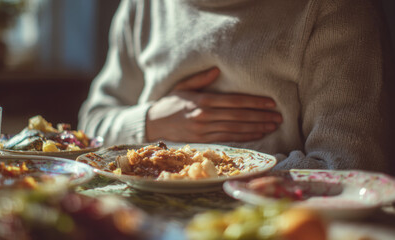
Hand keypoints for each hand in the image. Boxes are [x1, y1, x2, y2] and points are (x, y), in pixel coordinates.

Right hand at [145, 67, 282, 142]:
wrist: (153, 124)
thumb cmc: (170, 103)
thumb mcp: (183, 86)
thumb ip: (200, 79)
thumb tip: (217, 70)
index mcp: (202, 101)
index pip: (234, 102)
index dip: (254, 102)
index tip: (270, 103)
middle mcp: (205, 117)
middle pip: (238, 117)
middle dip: (260, 117)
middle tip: (278, 117)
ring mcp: (205, 131)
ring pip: (236, 130)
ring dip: (256, 128)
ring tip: (272, 126)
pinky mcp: (203, 141)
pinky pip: (228, 139)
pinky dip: (244, 138)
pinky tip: (257, 135)